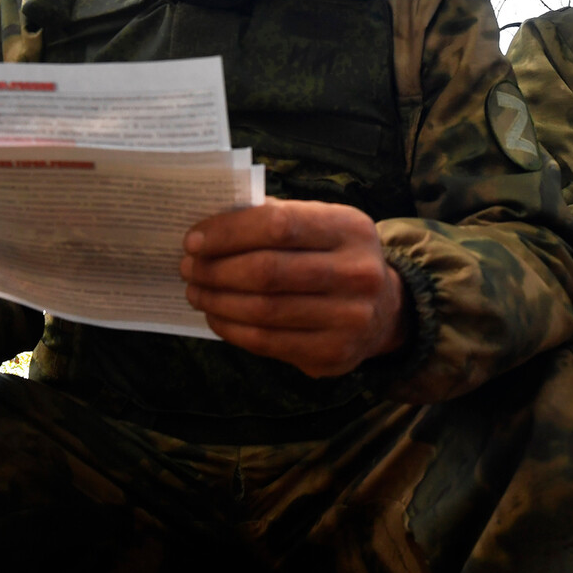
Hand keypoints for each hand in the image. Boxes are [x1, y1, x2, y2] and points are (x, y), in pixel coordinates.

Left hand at [181, 199, 407, 377]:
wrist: (384, 310)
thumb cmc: (335, 257)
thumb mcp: (321, 224)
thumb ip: (275, 218)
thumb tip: (211, 223)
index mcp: (350, 229)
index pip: (278, 225)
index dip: (228, 233)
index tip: (194, 240)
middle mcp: (357, 273)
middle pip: (267, 271)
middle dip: (215, 269)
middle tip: (188, 267)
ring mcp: (349, 318)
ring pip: (263, 310)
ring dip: (217, 300)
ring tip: (196, 291)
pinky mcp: (333, 354)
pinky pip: (267, 343)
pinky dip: (231, 329)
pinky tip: (216, 316)